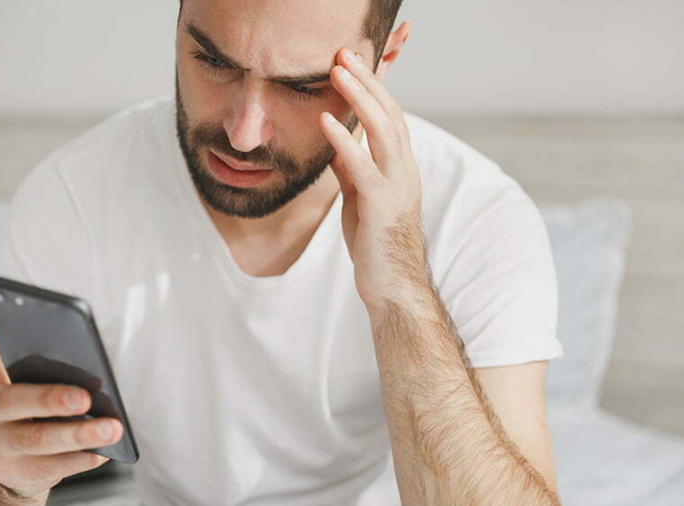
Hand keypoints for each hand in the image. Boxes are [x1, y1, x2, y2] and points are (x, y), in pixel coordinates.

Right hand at [0, 310, 123, 498]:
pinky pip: (54, 468)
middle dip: (51, 399)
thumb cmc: (19, 415)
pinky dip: (81, 459)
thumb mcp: (7, 385)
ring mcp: (1, 450)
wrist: (8, 467)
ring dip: (79, 435)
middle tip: (84, 397)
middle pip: (16, 404)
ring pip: (40, 440)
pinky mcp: (19, 475)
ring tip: (111, 428)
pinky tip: (102, 451)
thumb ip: (2, 356)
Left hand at [319, 48, 427, 314]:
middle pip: (390, 113)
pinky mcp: (381, 204)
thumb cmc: (376, 244)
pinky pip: (363, 165)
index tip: (352, 64)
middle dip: (368, 81)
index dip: (373, 89)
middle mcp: (404, 170)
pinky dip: (344, 140)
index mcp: (399, 167)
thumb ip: (352, 170)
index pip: (389, 118)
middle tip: (345, 53)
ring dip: (360, 97)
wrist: (393, 286)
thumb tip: (336, 145)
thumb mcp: (361, 199)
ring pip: (384, 130)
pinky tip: (327, 120)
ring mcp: (397, 185)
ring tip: (339, 71)